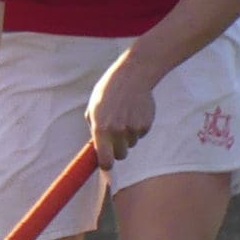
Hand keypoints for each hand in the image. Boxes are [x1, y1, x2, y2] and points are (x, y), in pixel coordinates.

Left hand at [86, 50, 159, 170]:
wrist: (133, 75)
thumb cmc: (109, 91)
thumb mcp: (93, 107)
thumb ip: (94, 128)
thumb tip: (96, 147)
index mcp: (101, 128)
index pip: (105, 160)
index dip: (106, 164)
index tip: (106, 162)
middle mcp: (117, 131)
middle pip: (121, 155)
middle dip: (118, 148)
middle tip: (116, 134)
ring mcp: (133, 128)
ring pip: (131, 144)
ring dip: (128, 136)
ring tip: (125, 115)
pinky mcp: (146, 124)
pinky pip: (141, 134)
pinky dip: (138, 127)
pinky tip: (134, 111)